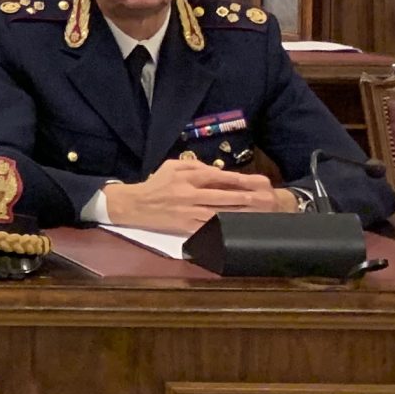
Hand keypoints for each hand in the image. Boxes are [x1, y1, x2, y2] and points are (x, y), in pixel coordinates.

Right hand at [105, 155, 289, 232]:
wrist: (134, 205)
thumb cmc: (155, 183)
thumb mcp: (172, 166)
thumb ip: (195, 165)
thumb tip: (218, 170)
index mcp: (186, 179)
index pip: (215, 177)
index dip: (234, 179)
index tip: (251, 181)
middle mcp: (188, 195)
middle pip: (220, 197)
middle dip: (241, 197)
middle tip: (260, 198)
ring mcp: (188, 213)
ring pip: (218, 213)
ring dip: (236, 214)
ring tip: (254, 214)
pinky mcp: (185, 227)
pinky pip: (208, 228)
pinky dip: (223, 228)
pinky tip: (235, 228)